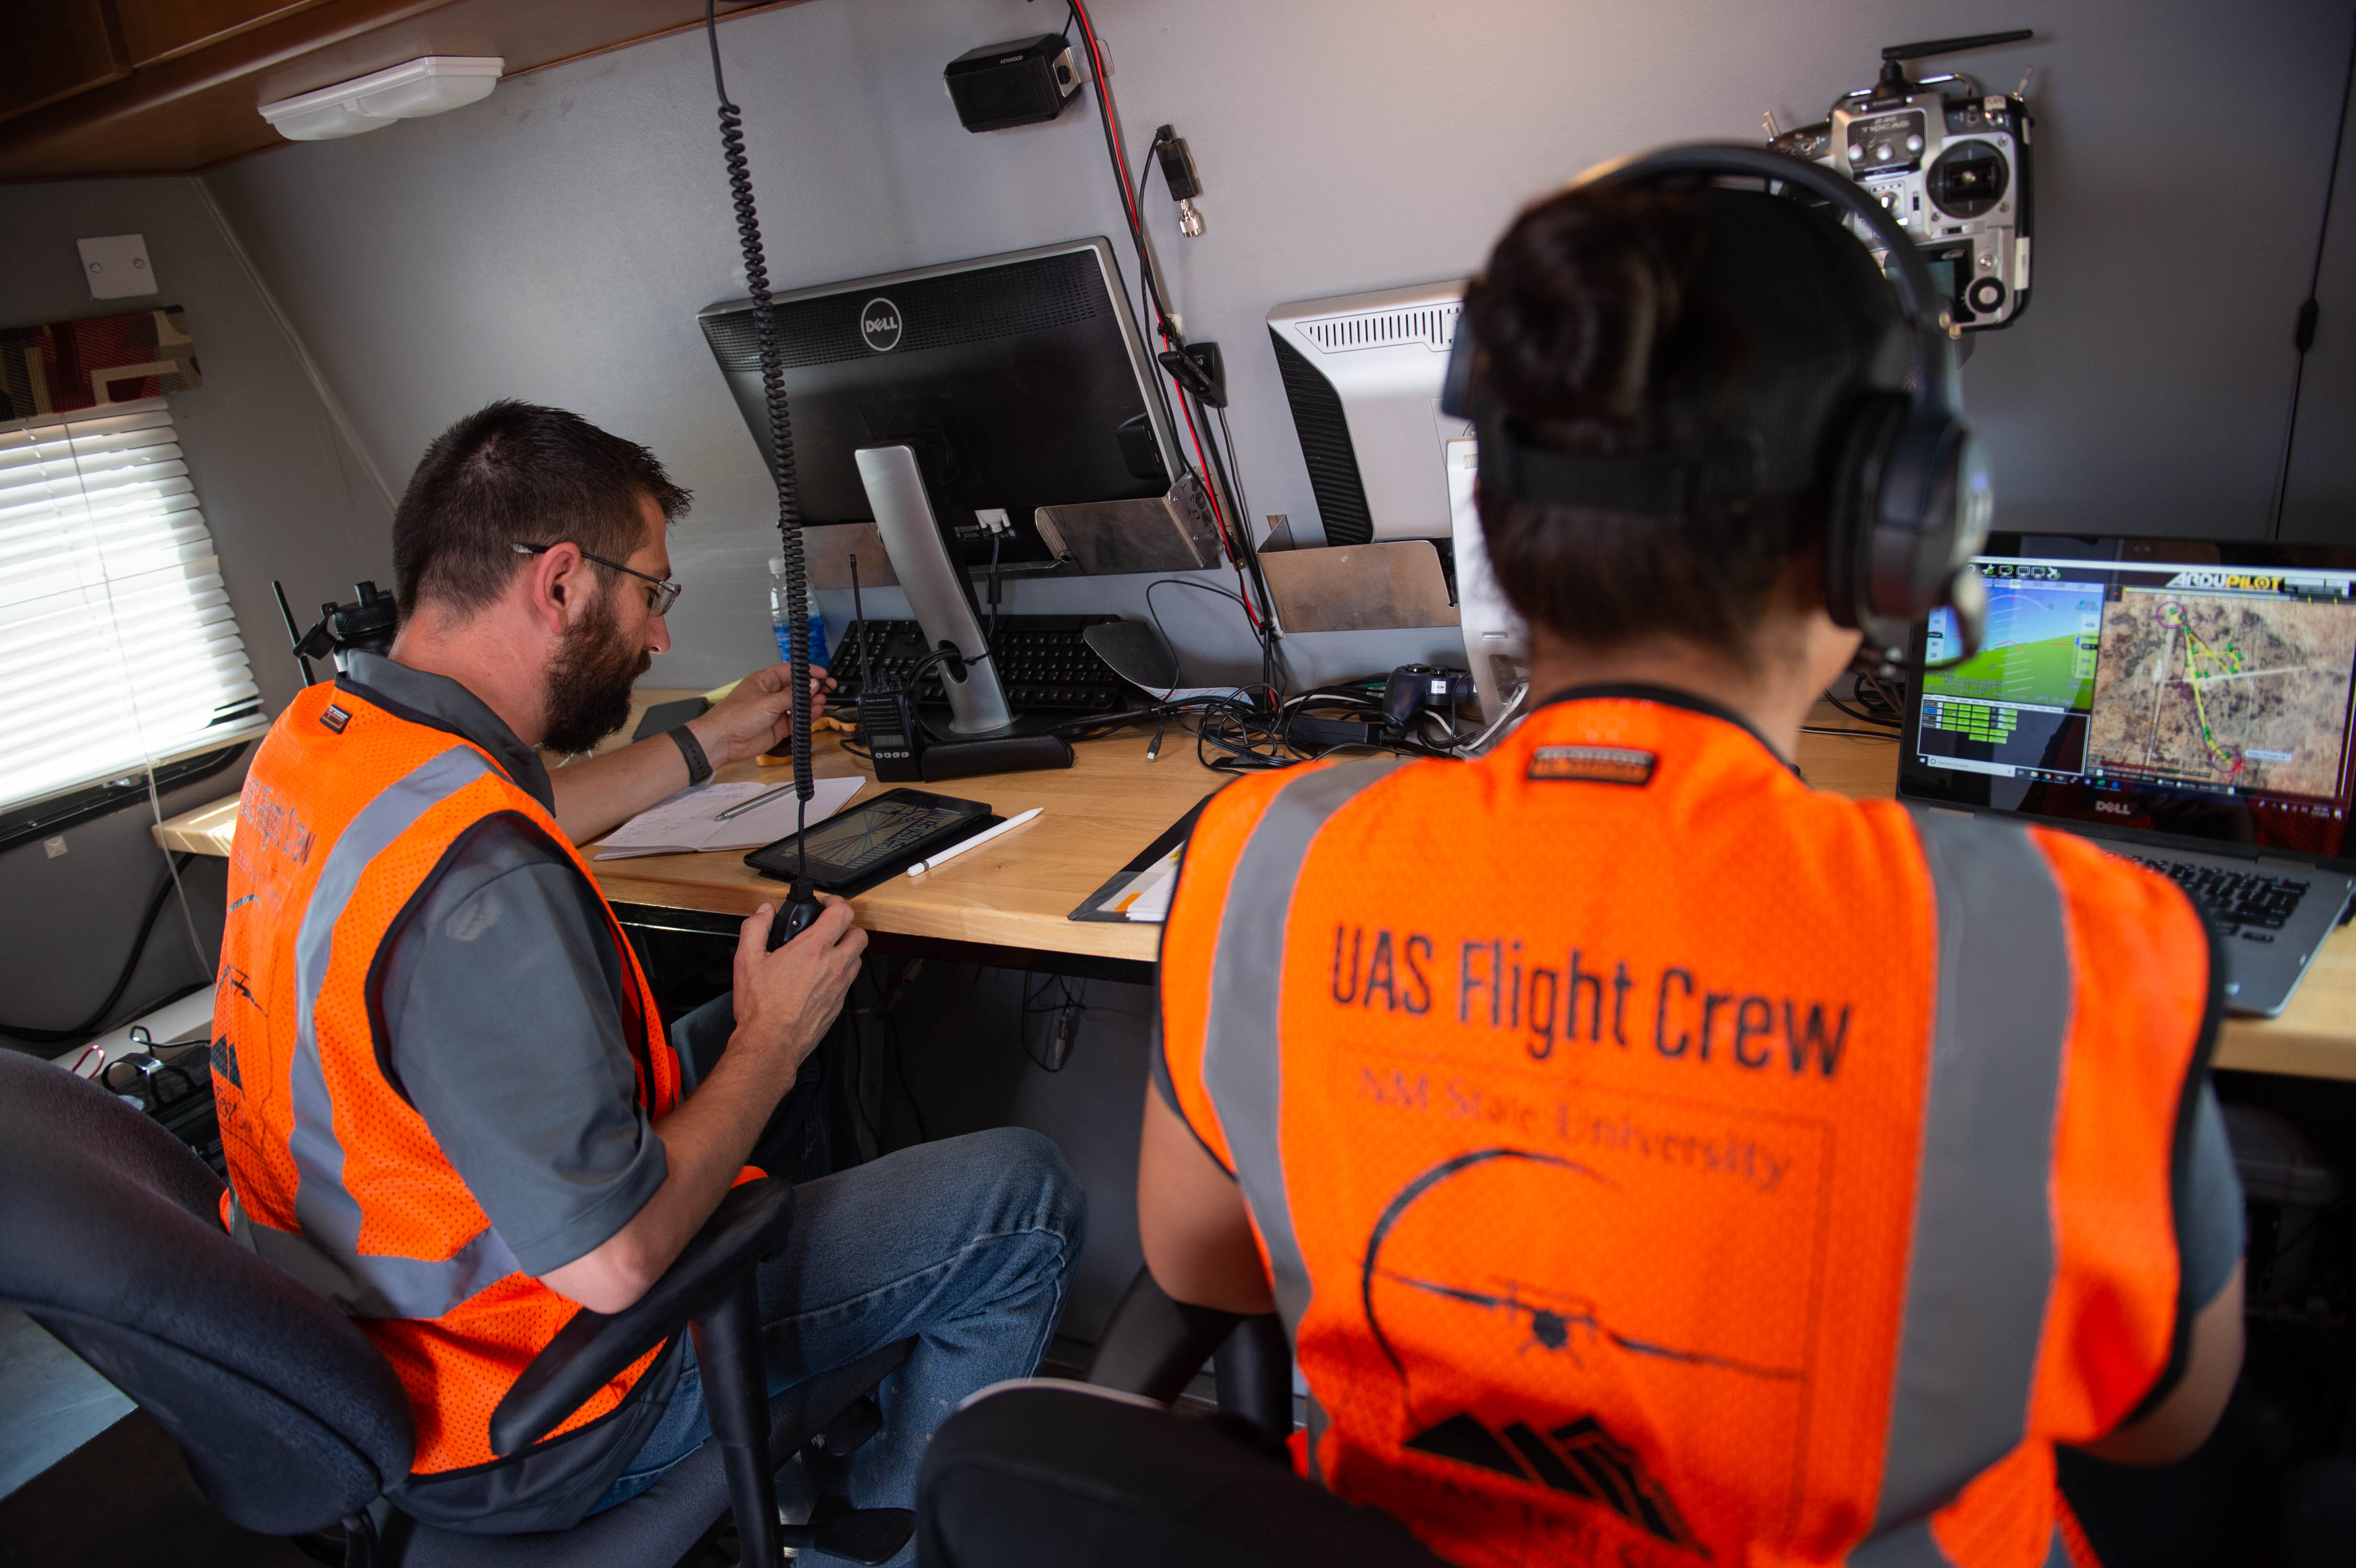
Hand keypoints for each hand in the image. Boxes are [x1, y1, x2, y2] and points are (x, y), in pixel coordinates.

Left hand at [692, 664, 839, 765]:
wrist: (723, 741)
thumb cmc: (734, 717)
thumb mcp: (767, 701)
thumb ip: (792, 695)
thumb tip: (811, 686)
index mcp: (764, 681)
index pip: (790, 672)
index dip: (807, 672)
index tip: (822, 674)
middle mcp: (770, 695)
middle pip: (797, 688)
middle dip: (813, 688)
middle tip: (828, 688)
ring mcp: (774, 711)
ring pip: (798, 705)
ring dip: (811, 703)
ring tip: (821, 702)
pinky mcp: (778, 727)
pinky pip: (796, 721)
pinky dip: (806, 718)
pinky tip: (814, 713)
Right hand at [728, 895, 865, 1087]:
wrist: (771, 1044)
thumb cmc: (761, 1008)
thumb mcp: (746, 960)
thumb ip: (755, 928)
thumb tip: (763, 912)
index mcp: (814, 950)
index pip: (842, 914)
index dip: (836, 903)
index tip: (826, 904)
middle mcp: (833, 966)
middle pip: (859, 934)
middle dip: (847, 926)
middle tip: (830, 927)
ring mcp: (839, 987)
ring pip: (857, 958)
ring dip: (846, 950)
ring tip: (826, 952)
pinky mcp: (839, 1005)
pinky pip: (849, 981)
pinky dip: (841, 973)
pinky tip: (821, 977)